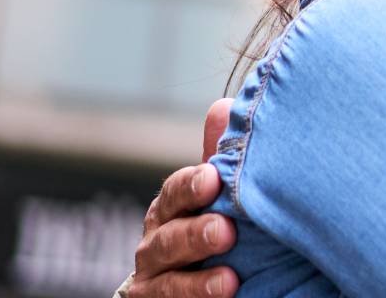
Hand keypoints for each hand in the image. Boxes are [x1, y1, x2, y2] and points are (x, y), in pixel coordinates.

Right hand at [129, 99, 239, 297]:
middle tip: (226, 231)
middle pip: (169, 235)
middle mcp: (157, 240)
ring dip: (196, 279)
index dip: (192, 185)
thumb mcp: (220, 198)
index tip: (214, 179)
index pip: (177, 191)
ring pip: (167, 276)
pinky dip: (195, 297)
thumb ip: (222, 161)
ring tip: (230, 278)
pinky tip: (225, 292)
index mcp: (174, 207)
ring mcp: (155, 277)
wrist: (200, 286)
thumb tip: (224, 106)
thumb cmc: (217, 229)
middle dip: (195, 233)